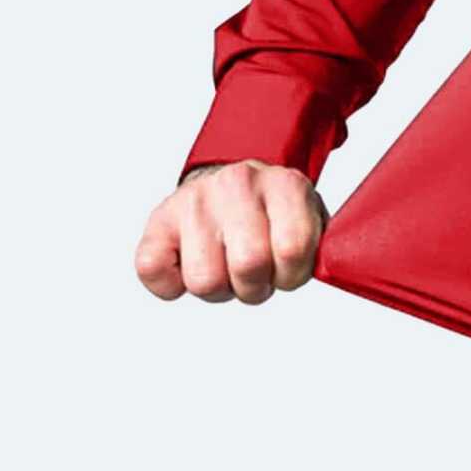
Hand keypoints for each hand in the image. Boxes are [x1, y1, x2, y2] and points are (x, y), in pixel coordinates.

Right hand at [135, 159, 328, 303]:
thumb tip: (318, 271)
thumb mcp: (312, 220)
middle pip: (248, 266)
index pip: (293, 249)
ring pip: (205, 281)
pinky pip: (152, 270)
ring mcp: (194, 200)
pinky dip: (171, 285)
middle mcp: (238, 184)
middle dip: (256, 287)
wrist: (234, 181)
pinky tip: (191, 265)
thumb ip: (318, 248)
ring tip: (226, 267)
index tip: (288, 269)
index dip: (293, 275)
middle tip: (256, 274)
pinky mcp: (158, 219)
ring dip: (219, 289)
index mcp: (286, 185)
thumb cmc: (276, 214)